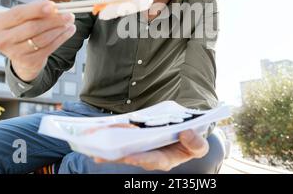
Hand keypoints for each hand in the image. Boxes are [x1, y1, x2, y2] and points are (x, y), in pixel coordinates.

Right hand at [0, 0, 75, 80]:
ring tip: (70, 22)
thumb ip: (36, 10)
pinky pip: (49, 48)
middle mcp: (2, 40)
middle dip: (53, 20)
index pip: (18, 14)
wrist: (22, 55)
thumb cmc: (24, 29)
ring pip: (42, 38)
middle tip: (69, 14)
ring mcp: (14, 53)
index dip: (36, 9)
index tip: (53, 5)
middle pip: (32, 27)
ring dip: (59, 29)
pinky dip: (61, 38)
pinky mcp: (28, 61)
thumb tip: (54, 7)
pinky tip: (69, 31)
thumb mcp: (24, 18)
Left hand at [93, 129, 208, 170]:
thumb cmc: (191, 140)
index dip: (143, 159)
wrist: (185, 132)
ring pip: (124, 151)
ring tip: (93, 150)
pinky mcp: (135, 142)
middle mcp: (151, 157)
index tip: (132, 157)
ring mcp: (141, 150)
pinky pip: (122, 142)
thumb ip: (196, 143)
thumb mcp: (199, 144)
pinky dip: (111, 140)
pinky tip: (97, 139)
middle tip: (102, 155)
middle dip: (117, 156)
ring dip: (109, 151)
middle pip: (133, 158)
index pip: (154, 161)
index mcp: (167, 159)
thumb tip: (185, 133)